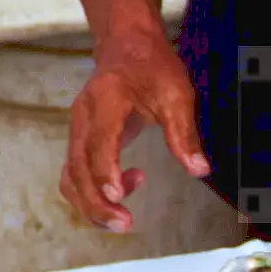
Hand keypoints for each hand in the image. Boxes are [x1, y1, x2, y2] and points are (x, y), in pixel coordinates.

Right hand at [62, 33, 209, 231]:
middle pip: (77, 167)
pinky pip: (75, 173)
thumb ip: (184, 133)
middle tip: (124, 224)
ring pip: (71, 176)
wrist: (128, 48)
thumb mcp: (178, 95)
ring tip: (123, 219)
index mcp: (106, 100)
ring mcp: (77, 130)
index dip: (105, 171)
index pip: (98, 141)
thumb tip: (199, 169)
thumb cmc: (153, 69)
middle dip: (96, 201)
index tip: (117, 196)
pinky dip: (92, 191)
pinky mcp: (80, 140)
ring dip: (91, 204)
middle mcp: (83, 117)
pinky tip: (123, 189)